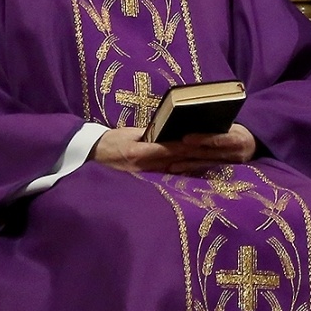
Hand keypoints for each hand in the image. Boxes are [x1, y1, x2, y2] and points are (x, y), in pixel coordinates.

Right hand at [90, 123, 257, 174]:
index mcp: (140, 152)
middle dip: (197, 157)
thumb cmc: (111, 141)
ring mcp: (145, 176)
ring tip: (213, 162)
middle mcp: (144, 167)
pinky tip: (197, 172)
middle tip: (218, 153)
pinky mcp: (145, 181)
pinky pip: (167, 177)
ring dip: (193, 167)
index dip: (189, 146)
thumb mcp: (129, 133)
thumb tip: (171, 130)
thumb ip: (151, 132)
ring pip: (175, 171)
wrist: (91, 157)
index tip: (206, 141)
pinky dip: (182, 174)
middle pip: (177, 161)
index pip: (170, 148)